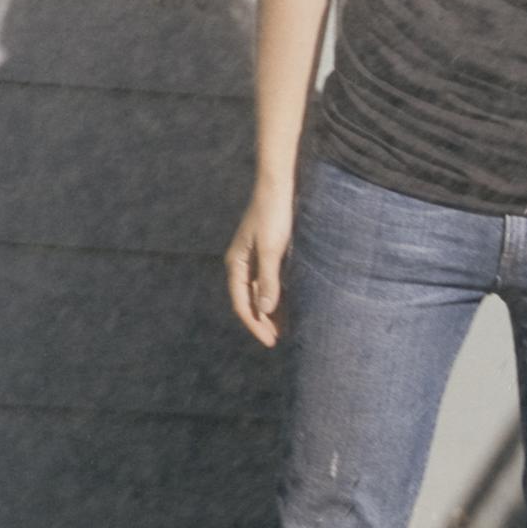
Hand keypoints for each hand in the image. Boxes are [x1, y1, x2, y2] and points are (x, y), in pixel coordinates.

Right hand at [225, 182, 293, 346]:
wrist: (279, 186)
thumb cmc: (274, 215)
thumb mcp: (272, 250)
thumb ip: (269, 280)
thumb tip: (265, 310)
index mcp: (236, 264)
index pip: (242, 304)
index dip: (255, 324)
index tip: (270, 341)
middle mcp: (242, 263)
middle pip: (250, 300)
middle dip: (263, 321)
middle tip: (279, 340)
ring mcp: (254, 258)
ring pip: (260, 292)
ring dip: (271, 310)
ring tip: (286, 329)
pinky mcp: (268, 252)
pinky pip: (270, 281)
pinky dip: (278, 296)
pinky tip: (290, 306)